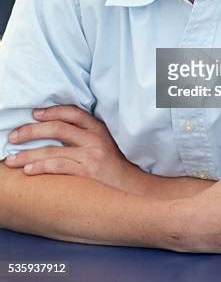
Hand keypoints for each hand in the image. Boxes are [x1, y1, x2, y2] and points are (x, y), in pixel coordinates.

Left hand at [5, 105, 131, 190]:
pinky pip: (58, 167)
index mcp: (98, 128)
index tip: (33, 114)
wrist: (130, 188)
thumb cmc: (112, 167)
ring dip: (27, 155)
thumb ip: (84, 134)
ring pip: (53, 150)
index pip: (72, 112)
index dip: (51, 111)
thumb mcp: (103, 143)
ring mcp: (91, 156)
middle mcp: (94, 139)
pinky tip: (27, 171)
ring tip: (10, 159)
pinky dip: (40, 167)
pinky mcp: (87, 173)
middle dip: (31, 131)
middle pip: (57, 128)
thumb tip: (53, 129)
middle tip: (13, 137)